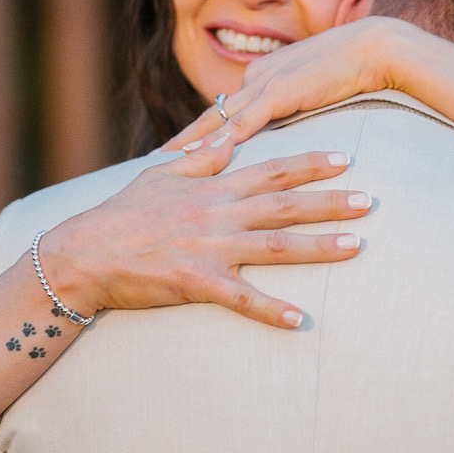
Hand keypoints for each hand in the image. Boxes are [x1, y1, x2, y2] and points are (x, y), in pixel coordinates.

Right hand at [37, 133, 371, 328]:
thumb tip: (227, 132)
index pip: (270, 170)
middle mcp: (217, 214)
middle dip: (330, 202)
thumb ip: (200, 155)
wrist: (83, 254)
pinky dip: (272, 310)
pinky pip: (241, 299)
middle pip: (284, 205)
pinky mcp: (196, 282)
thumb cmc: (120, 214)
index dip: (310, 163)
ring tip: (356, 248)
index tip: (345, 157)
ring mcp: (208, 248)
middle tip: (370, 202)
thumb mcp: (159, 174)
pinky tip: (301, 320)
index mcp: (211, 187)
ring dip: (318, 248)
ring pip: (274, 247)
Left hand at [162, 17, 415, 150]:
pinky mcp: (279, 93)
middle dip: (182, 142)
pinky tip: (201, 157)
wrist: (374, 49)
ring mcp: (265, 85)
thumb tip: (281, 133)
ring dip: (189, 144)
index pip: (223, 112)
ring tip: (162, 164)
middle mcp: (255, 79)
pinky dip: (221, 140)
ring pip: (217, 120)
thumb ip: (293, 108)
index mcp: (261, 77)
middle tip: (152, 163)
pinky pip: (244, 122)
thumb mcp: (312, 92)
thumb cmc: (351, 71)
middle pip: (210, 116)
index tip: (176, 152)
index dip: (199, 134)